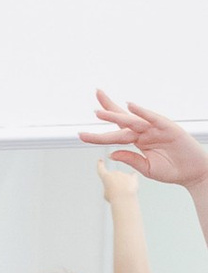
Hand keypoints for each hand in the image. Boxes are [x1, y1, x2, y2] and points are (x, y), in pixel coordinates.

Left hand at [83, 91, 207, 191]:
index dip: (99, 134)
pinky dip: (142, 112)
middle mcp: (144, 132)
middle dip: (107, 110)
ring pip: (132, 120)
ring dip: (116, 115)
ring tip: (100, 112)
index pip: (115, 134)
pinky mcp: (167, 128)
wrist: (191, 173)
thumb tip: (112, 153)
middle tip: (94, 98)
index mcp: (137, 141)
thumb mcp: (146, 168)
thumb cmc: (171, 170)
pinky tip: (130, 106)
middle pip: (122, 120)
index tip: (81, 134)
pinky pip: (152, 118)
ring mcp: (155, 129)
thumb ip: (130, 159)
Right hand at [99, 152, 141, 206]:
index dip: (100, 165)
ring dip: (123, 185)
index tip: (100, 160)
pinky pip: (133, 176)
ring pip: (123, 179)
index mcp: (105, 177)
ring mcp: (124, 174)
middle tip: (116, 193)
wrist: (124, 199)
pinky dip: (132, 180)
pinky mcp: (132, 177)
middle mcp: (115, 173)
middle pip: (114, 177)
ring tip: (123, 194)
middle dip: (115, 184)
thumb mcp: (106, 194)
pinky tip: (132, 183)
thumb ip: (109, 187)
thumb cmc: (114, 198)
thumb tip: (116, 185)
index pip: (101, 168)